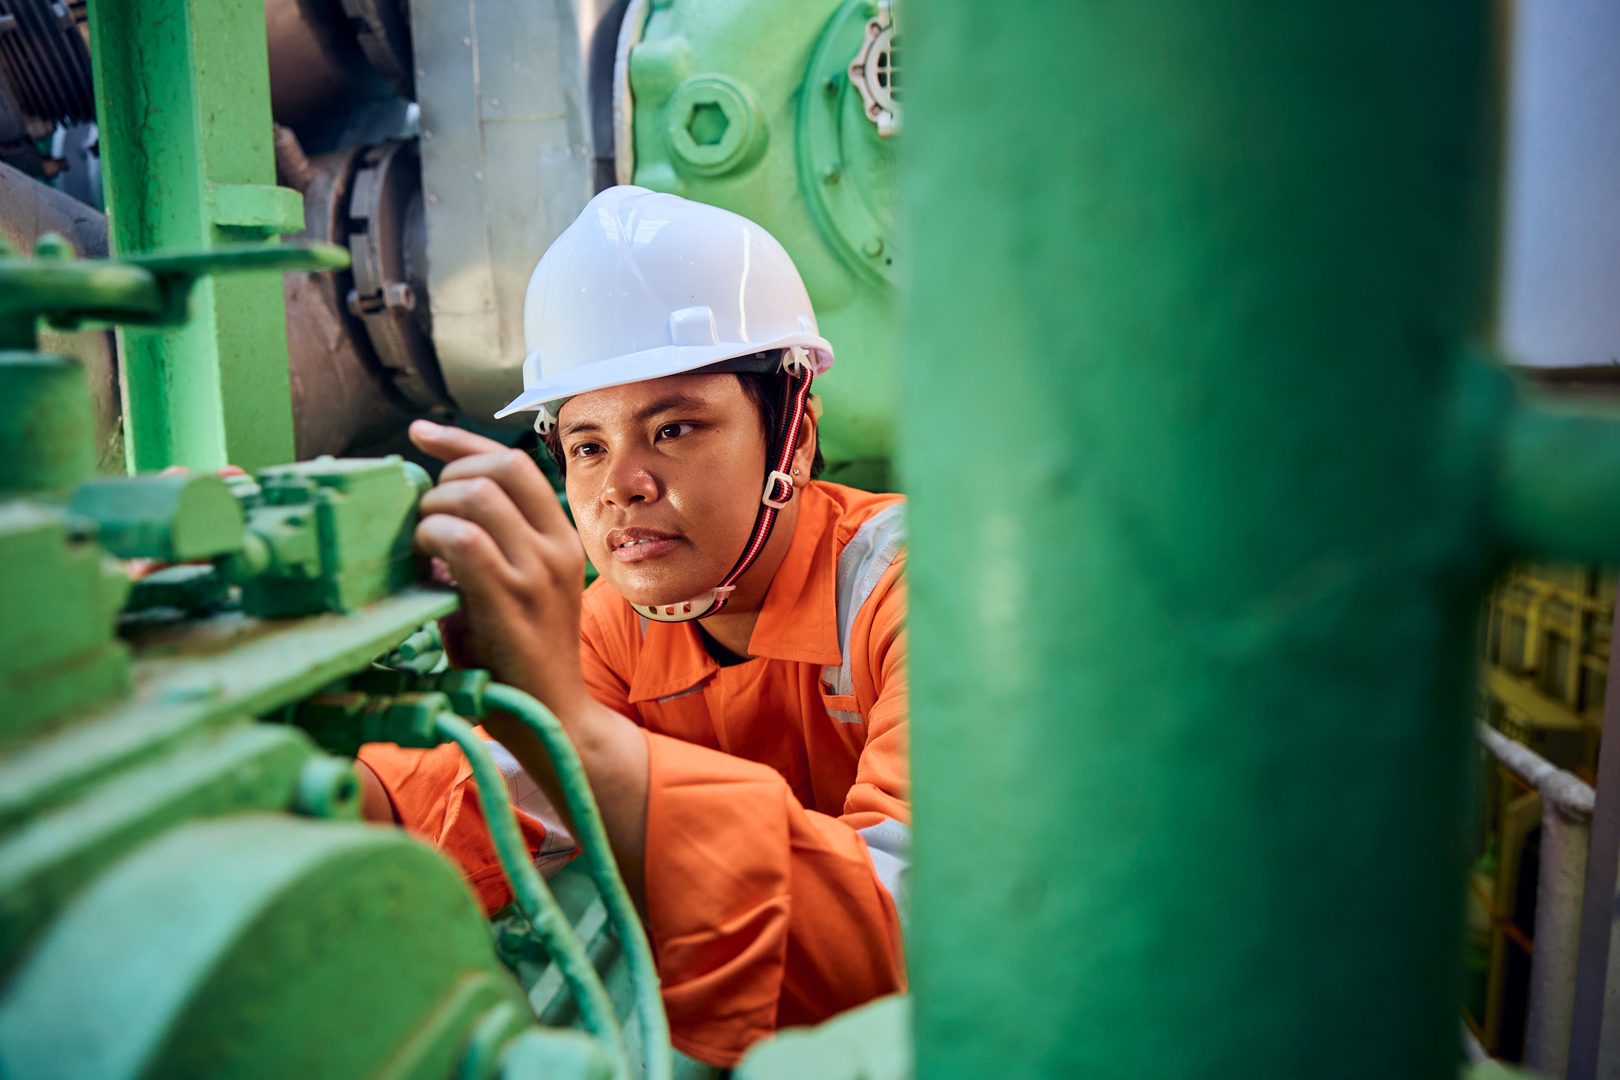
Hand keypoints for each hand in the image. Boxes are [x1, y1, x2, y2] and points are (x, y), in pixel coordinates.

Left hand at [409, 420, 589, 711]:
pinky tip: (425, 567)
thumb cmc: (517, 655)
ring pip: (473, 497)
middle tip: (423, 523)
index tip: (418, 434)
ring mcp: (537, 573)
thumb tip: (426, 515)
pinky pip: (463, 542)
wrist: (551, 717)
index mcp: (560, 536)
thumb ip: (482, 547)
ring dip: (432, 513)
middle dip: (442, 482)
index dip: (459, 440)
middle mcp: (556, 546)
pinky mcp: (510, 602)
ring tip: (422, 548)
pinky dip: (432, 541)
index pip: (512, 461)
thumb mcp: (511, 586)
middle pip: (492, 469)